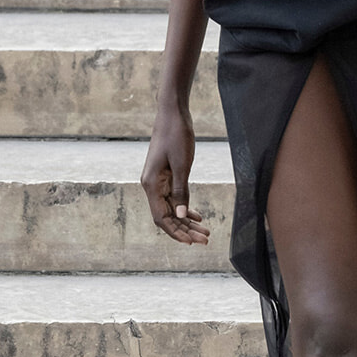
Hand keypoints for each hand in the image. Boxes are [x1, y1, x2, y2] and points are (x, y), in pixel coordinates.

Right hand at [141, 107, 208, 244]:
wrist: (172, 114)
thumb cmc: (176, 135)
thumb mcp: (182, 164)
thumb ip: (181, 191)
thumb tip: (182, 215)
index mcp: (151, 185)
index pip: (161, 218)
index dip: (176, 232)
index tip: (192, 242)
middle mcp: (152, 186)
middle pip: (167, 217)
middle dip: (185, 230)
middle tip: (205, 239)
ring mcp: (158, 182)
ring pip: (172, 209)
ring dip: (187, 221)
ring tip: (205, 231)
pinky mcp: (166, 176)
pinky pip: (174, 199)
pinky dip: (186, 208)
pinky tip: (198, 216)